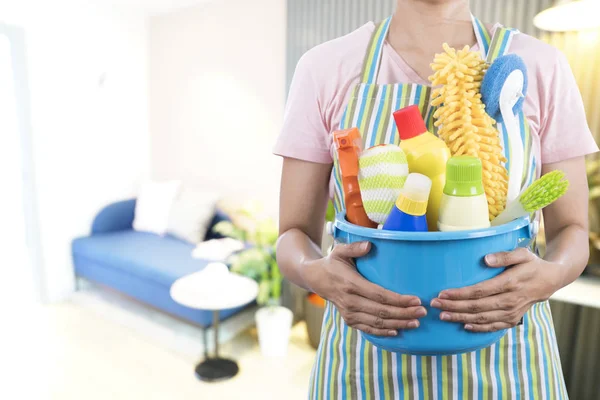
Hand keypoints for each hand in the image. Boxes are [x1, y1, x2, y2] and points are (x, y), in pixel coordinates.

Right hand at [303, 241, 426, 336]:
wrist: (315, 278)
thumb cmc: (332, 263)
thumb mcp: (340, 251)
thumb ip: (354, 248)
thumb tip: (370, 245)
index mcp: (350, 284)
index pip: (379, 295)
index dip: (399, 300)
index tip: (416, 300)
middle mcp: (349, 301)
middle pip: (382, 312)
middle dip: (404, 313)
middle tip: (423, 312)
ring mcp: (349, 313)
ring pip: (377, 323)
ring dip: (398, 324)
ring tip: (416, 322)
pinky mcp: (349, 320)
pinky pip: (368, 329)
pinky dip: (383, 332)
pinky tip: (398, 331)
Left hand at [430, 247, 563, 331]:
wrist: (551, 280)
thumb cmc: (532, 263)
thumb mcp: (522, 254)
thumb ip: (504, 256)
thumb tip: (485, 259)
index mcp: (510, 283)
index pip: (480, 291)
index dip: (460, 294)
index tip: (443, 293)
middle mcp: (511, 300)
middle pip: (477, 306)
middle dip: (454, 306)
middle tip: (434, 304)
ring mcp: (512, 312)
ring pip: (483, 318)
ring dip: (461, 318)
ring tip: (443, 316)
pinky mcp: (513, 319)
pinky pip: (494, 326)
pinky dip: (479, 328)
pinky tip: (464, 326)